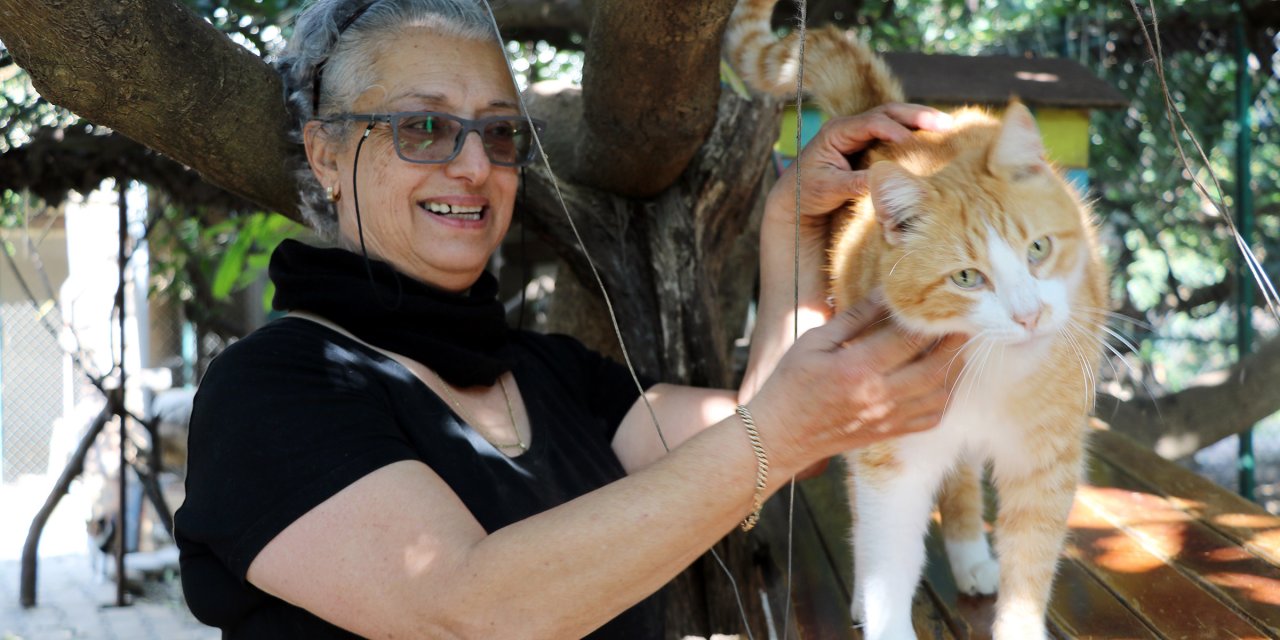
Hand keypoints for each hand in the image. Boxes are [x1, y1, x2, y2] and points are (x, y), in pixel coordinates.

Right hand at [745, 297, 964, 482]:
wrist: (781, 436)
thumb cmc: (791, 384)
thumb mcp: (814, 342)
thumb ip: (855, 317)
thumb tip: (887, 292)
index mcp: (857, 369)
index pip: (909, 339)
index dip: (932, 317)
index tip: (945, 299)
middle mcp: (879, 396)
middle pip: (936, 366)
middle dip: (956, 340)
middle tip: (966, 318)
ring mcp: (888, 418)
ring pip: (941, 393)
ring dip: (956, 366)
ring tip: (959, 343)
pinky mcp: (890, 432)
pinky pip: (932, 417)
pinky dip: (946, 395)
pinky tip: (944, 377)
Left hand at [763, 102, 952, 229]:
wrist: (796, 198)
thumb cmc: (808, 192)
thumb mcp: (829, 189)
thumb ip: (854, 183)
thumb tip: (883, 181)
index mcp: (836, 132)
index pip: (871, 123)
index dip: (894, 130)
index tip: (913, 142)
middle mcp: (850, 127)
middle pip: (888, 112)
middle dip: (917, 115)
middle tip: (945, 123)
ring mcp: (861, 134)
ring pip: (895, 119)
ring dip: (921, 121)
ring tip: (949, 126)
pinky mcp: (870, 144)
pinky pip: (896, 133)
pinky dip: (915, 133)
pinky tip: (936, 138)